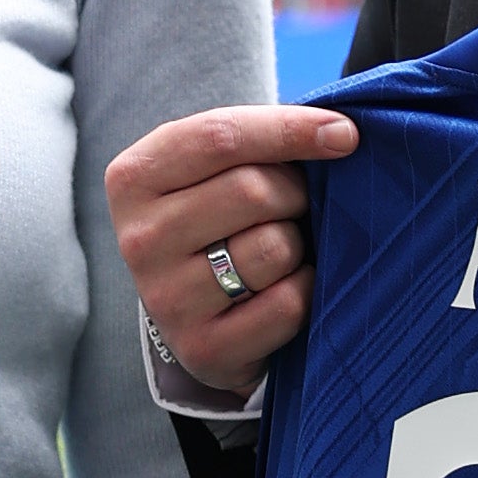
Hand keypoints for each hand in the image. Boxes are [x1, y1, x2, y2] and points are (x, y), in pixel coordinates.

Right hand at [104, 101, 358, 401]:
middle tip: (293, 206)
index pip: (219, 136)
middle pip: (252, 190)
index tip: (344, 133)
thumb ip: (258, 140)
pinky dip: (305, 290)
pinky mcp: (203, 348)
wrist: (196, 315)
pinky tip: (284, 288)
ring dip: (297, 245)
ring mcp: (166, 299)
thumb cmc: (218, 221)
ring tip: (279, 252)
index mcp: (134, 178)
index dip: (290, 129)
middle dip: (295, 193)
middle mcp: (140, 238)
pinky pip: (287, 303)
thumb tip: (340, 133)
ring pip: (274, 248)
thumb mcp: (215, 169)